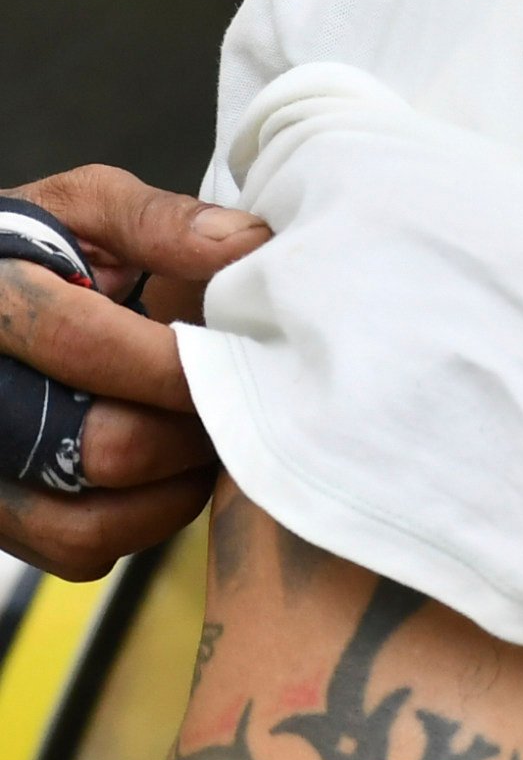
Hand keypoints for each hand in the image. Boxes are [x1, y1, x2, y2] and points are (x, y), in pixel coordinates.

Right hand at [0, 167, 264, 578]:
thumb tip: (247, 246)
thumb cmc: (38, 251)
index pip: (81, 342)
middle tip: (234, 401)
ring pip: (89, 520)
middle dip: (190, 427)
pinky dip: (141, 521)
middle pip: (98, 446)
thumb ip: (156, 221)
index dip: (177, 360)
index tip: (238, 356)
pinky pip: (78, 550)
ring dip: (174, 485)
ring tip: (202, 432)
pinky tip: (166, 472)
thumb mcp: (81, 209)